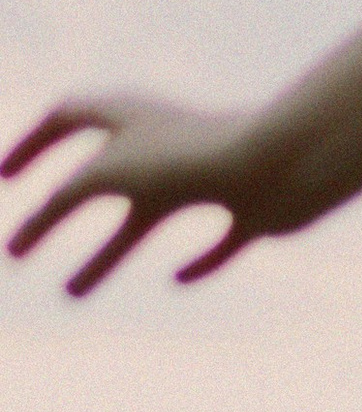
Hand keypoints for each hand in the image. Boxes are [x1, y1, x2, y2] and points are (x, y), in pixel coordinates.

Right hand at [2, 94, 302, 296]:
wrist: (284, 163)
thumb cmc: (192, 158)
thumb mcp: (110, 174)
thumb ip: (65, 196)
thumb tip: (44, 218)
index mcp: (129, 116)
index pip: (64, 120)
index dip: (29, 147)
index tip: (5, 181)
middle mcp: (166, 144)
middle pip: (96, 183)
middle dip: (53, 219)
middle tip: (16, 253)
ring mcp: (209, 178)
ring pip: (147, 221)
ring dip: (105, 257)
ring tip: (71, 295)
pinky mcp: (251, 211)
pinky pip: (220, 239)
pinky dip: (198, 259)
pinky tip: (178, 279)